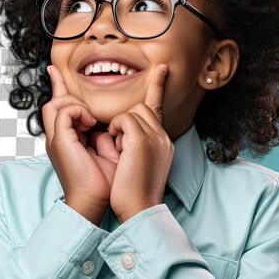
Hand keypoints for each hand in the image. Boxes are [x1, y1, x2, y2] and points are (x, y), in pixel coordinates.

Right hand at [43, 64, 116, 219]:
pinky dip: (79, 112)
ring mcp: (56, 139)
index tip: (55, 70)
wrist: (96, 200)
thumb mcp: (108, 148)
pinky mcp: (59, 141)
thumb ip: (105, 131)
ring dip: (76, 105)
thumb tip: (114, 117)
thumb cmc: (106, 180)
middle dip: (60, 87)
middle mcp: (59, 137)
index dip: (58, 88)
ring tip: (93, 119)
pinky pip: (63, 111)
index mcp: (68, 139)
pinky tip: (92, 123)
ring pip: (55, 103)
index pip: (61, 108)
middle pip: (54, 102)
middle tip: (63, 76)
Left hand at [107, 64, 173, 222]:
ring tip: (122, 155)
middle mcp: (162, 136)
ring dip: (118, 130)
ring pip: (132, 111)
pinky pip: (123, 119)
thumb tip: (121, 131)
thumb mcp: (136, 163)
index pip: (158, 107)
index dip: (158, 86)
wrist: (138, 210)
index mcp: (162, 141)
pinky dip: (115, 133)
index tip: (161, 69)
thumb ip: (133, 143)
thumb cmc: (132, 193)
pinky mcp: (144, 139)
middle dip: (123, 121)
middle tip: (119, 148)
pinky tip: (120, 152)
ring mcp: (156, 135)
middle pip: (140, 107)